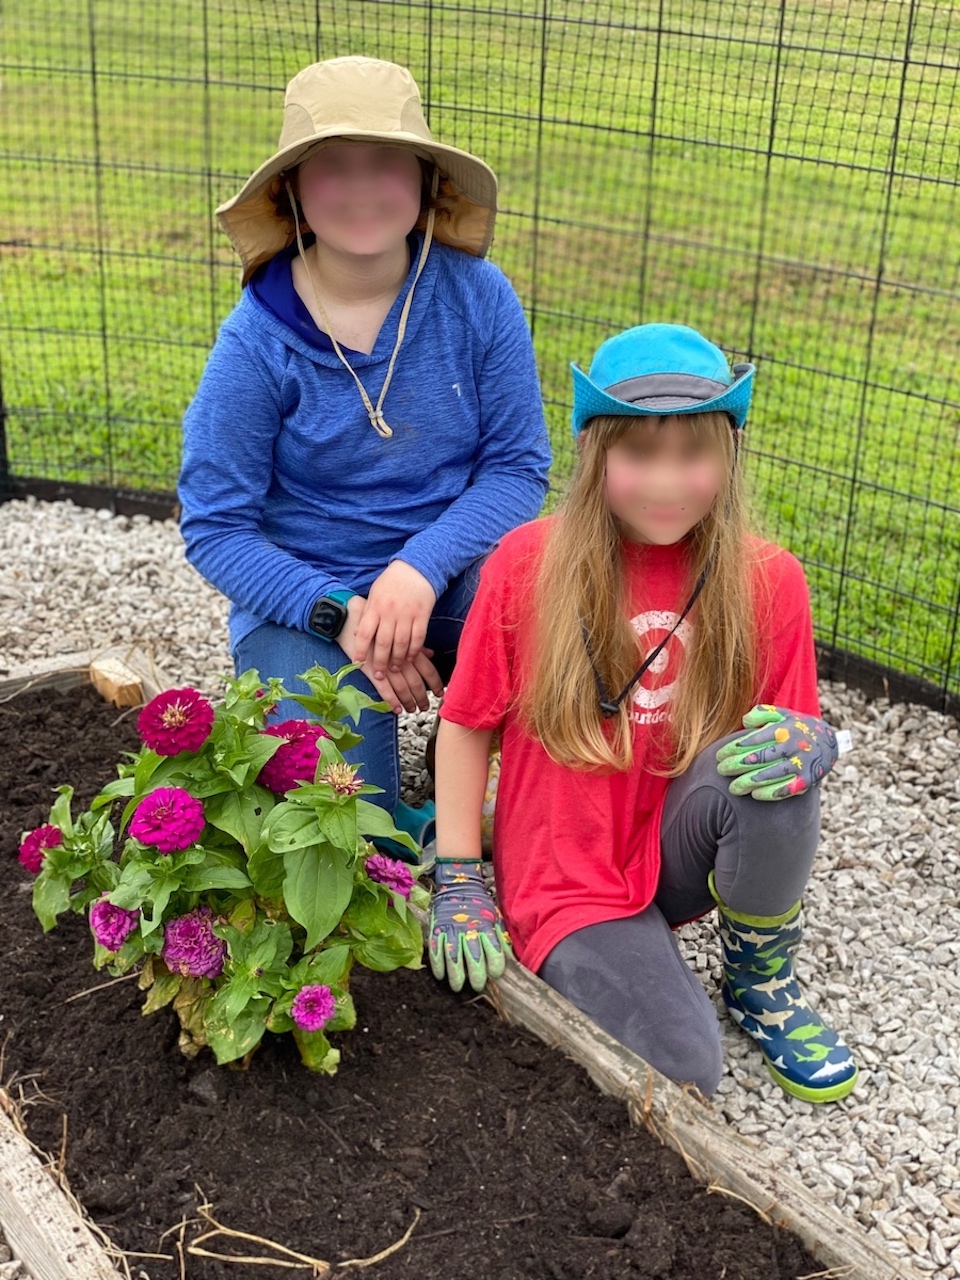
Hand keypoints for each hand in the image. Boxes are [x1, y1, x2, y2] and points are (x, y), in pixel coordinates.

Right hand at [340, 596, 441, 712]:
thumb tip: (430, 654)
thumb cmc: (379, 620)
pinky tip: (397, 709)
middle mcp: (400, 656)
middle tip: (425, 708)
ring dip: (408, 701)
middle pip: (417, 682)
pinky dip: (391, 700)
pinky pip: (383, 688)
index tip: (439, 694)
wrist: (352, 615)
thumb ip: (415, 643)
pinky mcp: (371, 668)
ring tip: (412, 710)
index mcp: (410, 646)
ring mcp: (385, 663)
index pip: (428, 669)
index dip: (435, 683)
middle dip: (422, 697)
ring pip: (402, 687)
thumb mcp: (400, 628)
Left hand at [353, 560, 437, 677]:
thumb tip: (356, 633)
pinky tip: (410, 658)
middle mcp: (390, 612)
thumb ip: (367, 614)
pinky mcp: (422, 615)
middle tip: (379, 675)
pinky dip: (414, 650)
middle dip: (380, 662)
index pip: (365, 633)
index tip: (357, 663)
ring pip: (401, 643)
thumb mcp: (374, 595)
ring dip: (397, 659)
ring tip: (394, 669)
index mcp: (375, 607)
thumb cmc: (391, 582)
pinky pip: (418, 637)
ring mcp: (407, 614)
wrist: (416, 568)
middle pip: (384, 643)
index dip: (360, 650)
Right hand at [428, 860, 510, 992]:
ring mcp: (451, 930)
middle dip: (476, 975)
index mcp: (486, 927)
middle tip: (477, 986)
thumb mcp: (495, 918)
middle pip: (473, 956)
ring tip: (457, 987)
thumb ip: (502, 938)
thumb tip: (511, 959)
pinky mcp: (437, 930)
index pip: (494, 950)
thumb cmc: (480, 907)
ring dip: (455, 974)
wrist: (459, 886)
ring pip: (453, 956)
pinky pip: (436, 950)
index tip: (495, 975)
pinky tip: (441, 976)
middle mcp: (469, 929)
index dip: (495, 965)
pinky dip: (438, 965)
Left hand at [716, 704, 838, 800]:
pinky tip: (755, 795)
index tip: (719, 755)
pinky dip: (771, 792)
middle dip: (738, 765)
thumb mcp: (782, 714)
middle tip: (720, 770)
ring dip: (750, 782)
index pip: (754, 740)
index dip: (734, 748)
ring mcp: (801, 763)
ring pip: (772, 774)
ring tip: (733, 787)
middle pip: (761, 757)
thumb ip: (762, 713)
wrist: (829, 741)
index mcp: (784, 729)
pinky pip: (788, 788)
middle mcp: (793, 745)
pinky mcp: (807, 780)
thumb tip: (744, 720)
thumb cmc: (797, 727)